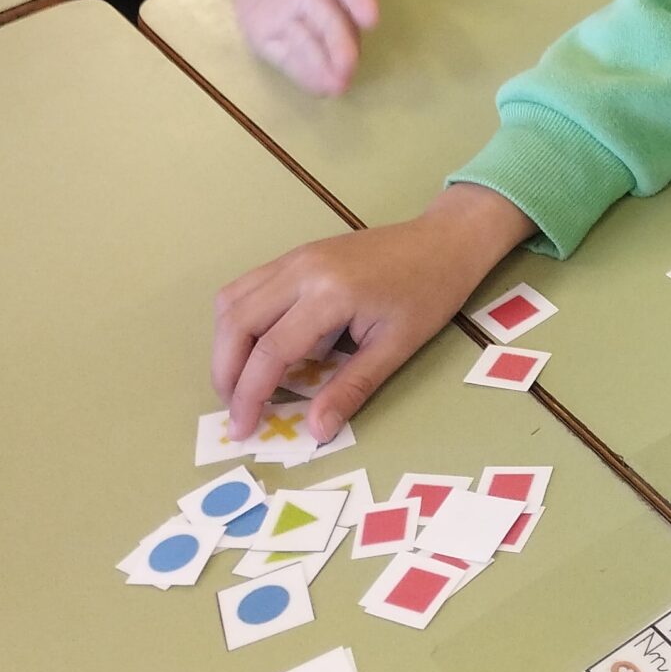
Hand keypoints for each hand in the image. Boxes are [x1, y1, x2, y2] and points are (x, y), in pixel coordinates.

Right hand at [213, 183, 535, 442]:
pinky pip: (247, 286)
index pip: (270, 350)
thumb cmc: (429, 293)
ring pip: (233, 300)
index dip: (249, 395)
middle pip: (237, 323)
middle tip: (236, 410)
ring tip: (239, 384)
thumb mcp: (396, 347)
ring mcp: (295, 256)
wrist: (445, 241)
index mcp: (331, 293)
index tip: (243, 429)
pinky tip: (253, 347)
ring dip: (225, 345)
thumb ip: (351, 388)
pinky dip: (237, 320)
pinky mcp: (296, 254)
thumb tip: (315, 431)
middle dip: (226, 373)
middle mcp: (302, 270)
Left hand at [228, 0, 379, 95]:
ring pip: (315, 41)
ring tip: (337, 86)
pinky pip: (292, 54)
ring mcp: (293, 15)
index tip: (372, 16)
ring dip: (327, 64)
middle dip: (341, 43)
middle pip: (331, 18)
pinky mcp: (274, 34)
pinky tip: (320, 89)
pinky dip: (306, 72)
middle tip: (349, 68)